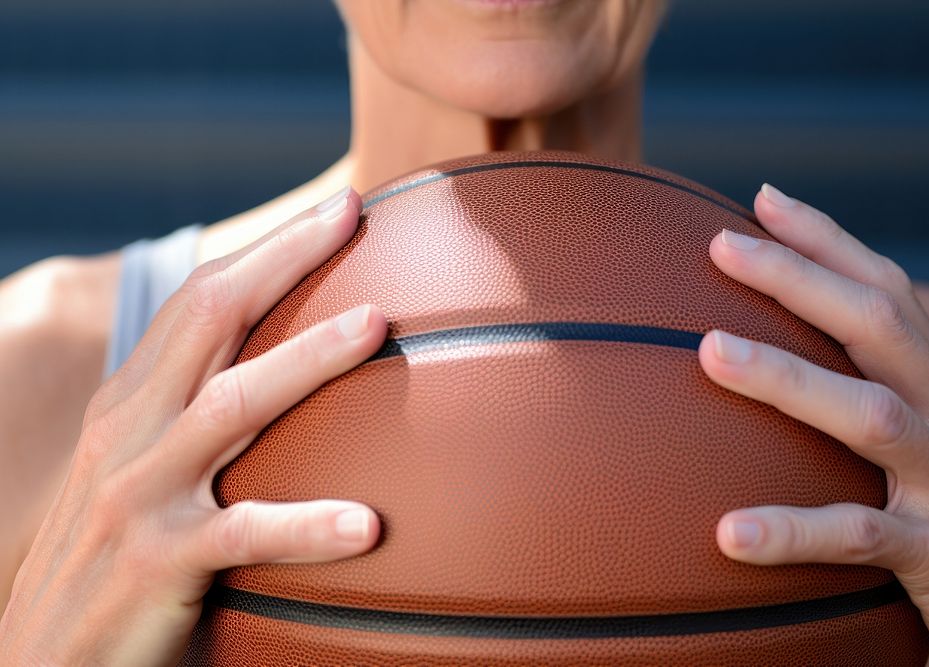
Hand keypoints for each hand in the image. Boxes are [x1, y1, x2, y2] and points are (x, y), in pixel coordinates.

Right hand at [0, 188, 386, 664]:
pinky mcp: (157, 563)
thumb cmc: (113, 554)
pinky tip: (368, 525)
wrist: (44, 657)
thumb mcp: (143, 469)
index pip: (202, 301)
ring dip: (307, 359)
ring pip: (233, 404)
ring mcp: (140, 494)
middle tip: (353, 215)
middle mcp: (131, 432)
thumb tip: (279, 372)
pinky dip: (307, 525)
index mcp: (132, 402)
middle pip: (212, 319)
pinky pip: (244, 533)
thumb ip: (195, 419)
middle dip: (285, 260)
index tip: (340, 210)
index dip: (270, 250)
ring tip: (378, 326)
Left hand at [700, 184, 928, 666]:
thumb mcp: (922, 440)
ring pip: (870, 415)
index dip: (828, 241)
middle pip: (879, 327)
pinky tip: (728, 533)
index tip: (763, 200)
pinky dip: (793, 532)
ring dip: (787, 377)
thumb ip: (868, 392)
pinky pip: (860, 537)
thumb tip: (771, 348)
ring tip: (709, 350)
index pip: (887, 292)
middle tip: (720, 247)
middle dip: (798, 279)